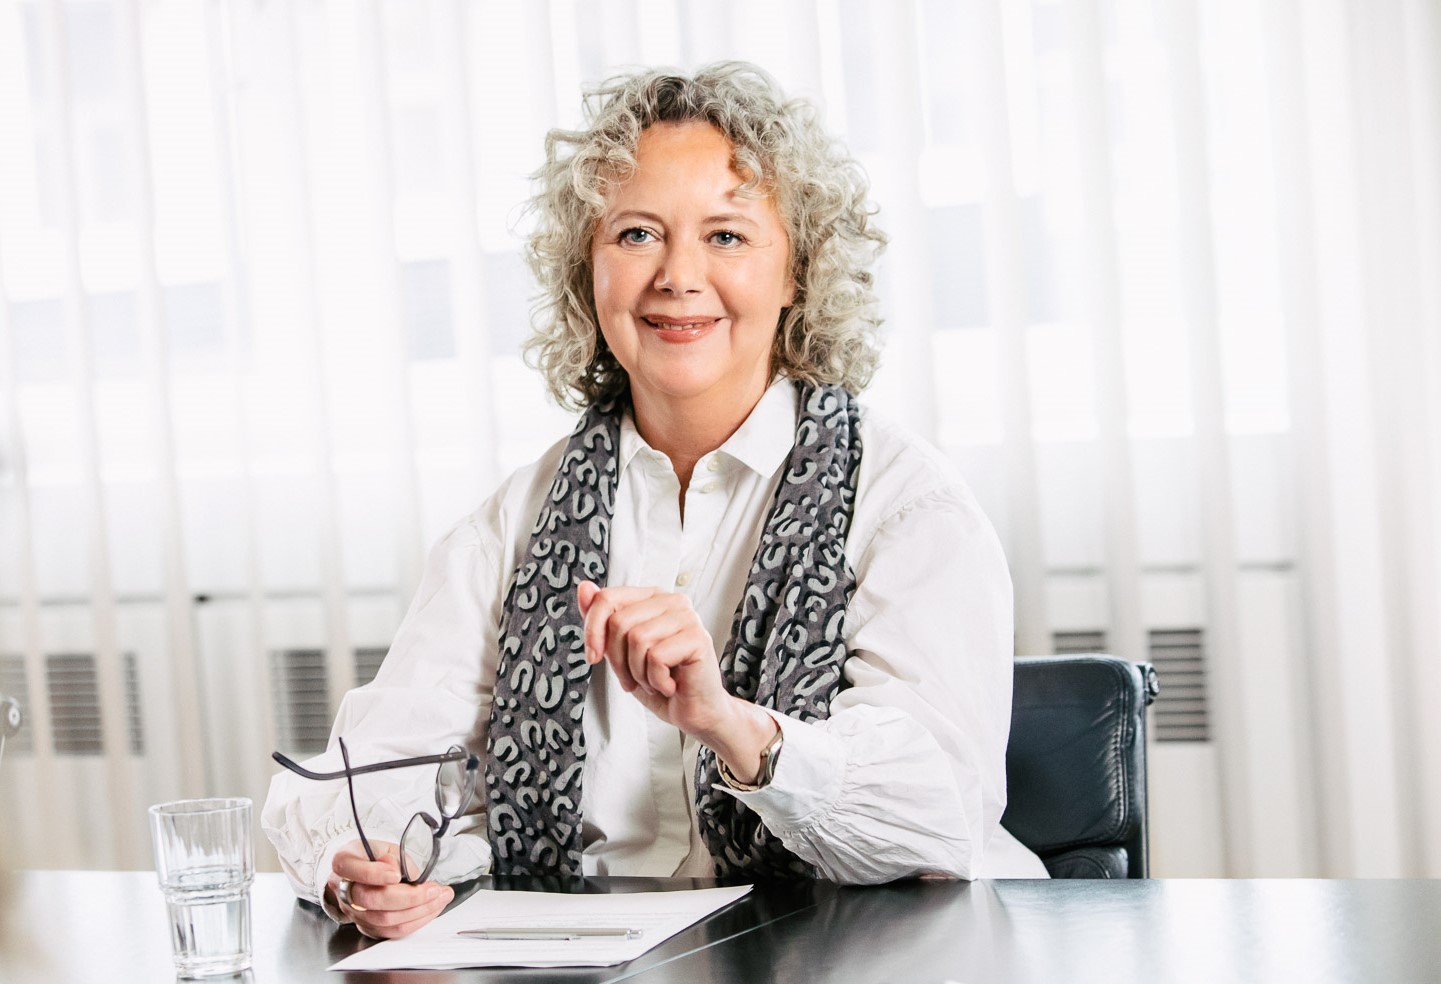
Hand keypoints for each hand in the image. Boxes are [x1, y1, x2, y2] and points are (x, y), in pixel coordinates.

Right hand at [329, 840, 453, 938]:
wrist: (364, 871)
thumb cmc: (374, 856)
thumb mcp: (385, 846)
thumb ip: (396, 858)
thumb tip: (406, 875)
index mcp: (344, 862)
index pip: (352, 870)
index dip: (374, 874)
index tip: (397, 874)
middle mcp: (344, 891)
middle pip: (372, 900)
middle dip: (409, 897)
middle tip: (434, 889)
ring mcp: (354, 912)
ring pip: (385, 920)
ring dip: (419, 910)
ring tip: (440, 897)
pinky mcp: (367, 926)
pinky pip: (392, 931)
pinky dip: (416, 921)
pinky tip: (431, 909)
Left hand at [577, 581, 731, 735]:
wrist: (695, 712)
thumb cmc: (659, 681)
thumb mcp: (620, 651)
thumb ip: (602, 619)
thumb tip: (584, 586)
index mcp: (652, 598)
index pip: (607, 598)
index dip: (592, 630)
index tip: (593, 657)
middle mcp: (672, 600)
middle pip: (619, 621)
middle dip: (617, 660)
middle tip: (632, 680)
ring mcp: (687, 617)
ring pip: (637, 639)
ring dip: (638, 673)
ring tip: (654, 682)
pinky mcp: (697, 638)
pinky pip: (656, 657)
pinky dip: (656, 681)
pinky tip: (670, 685)